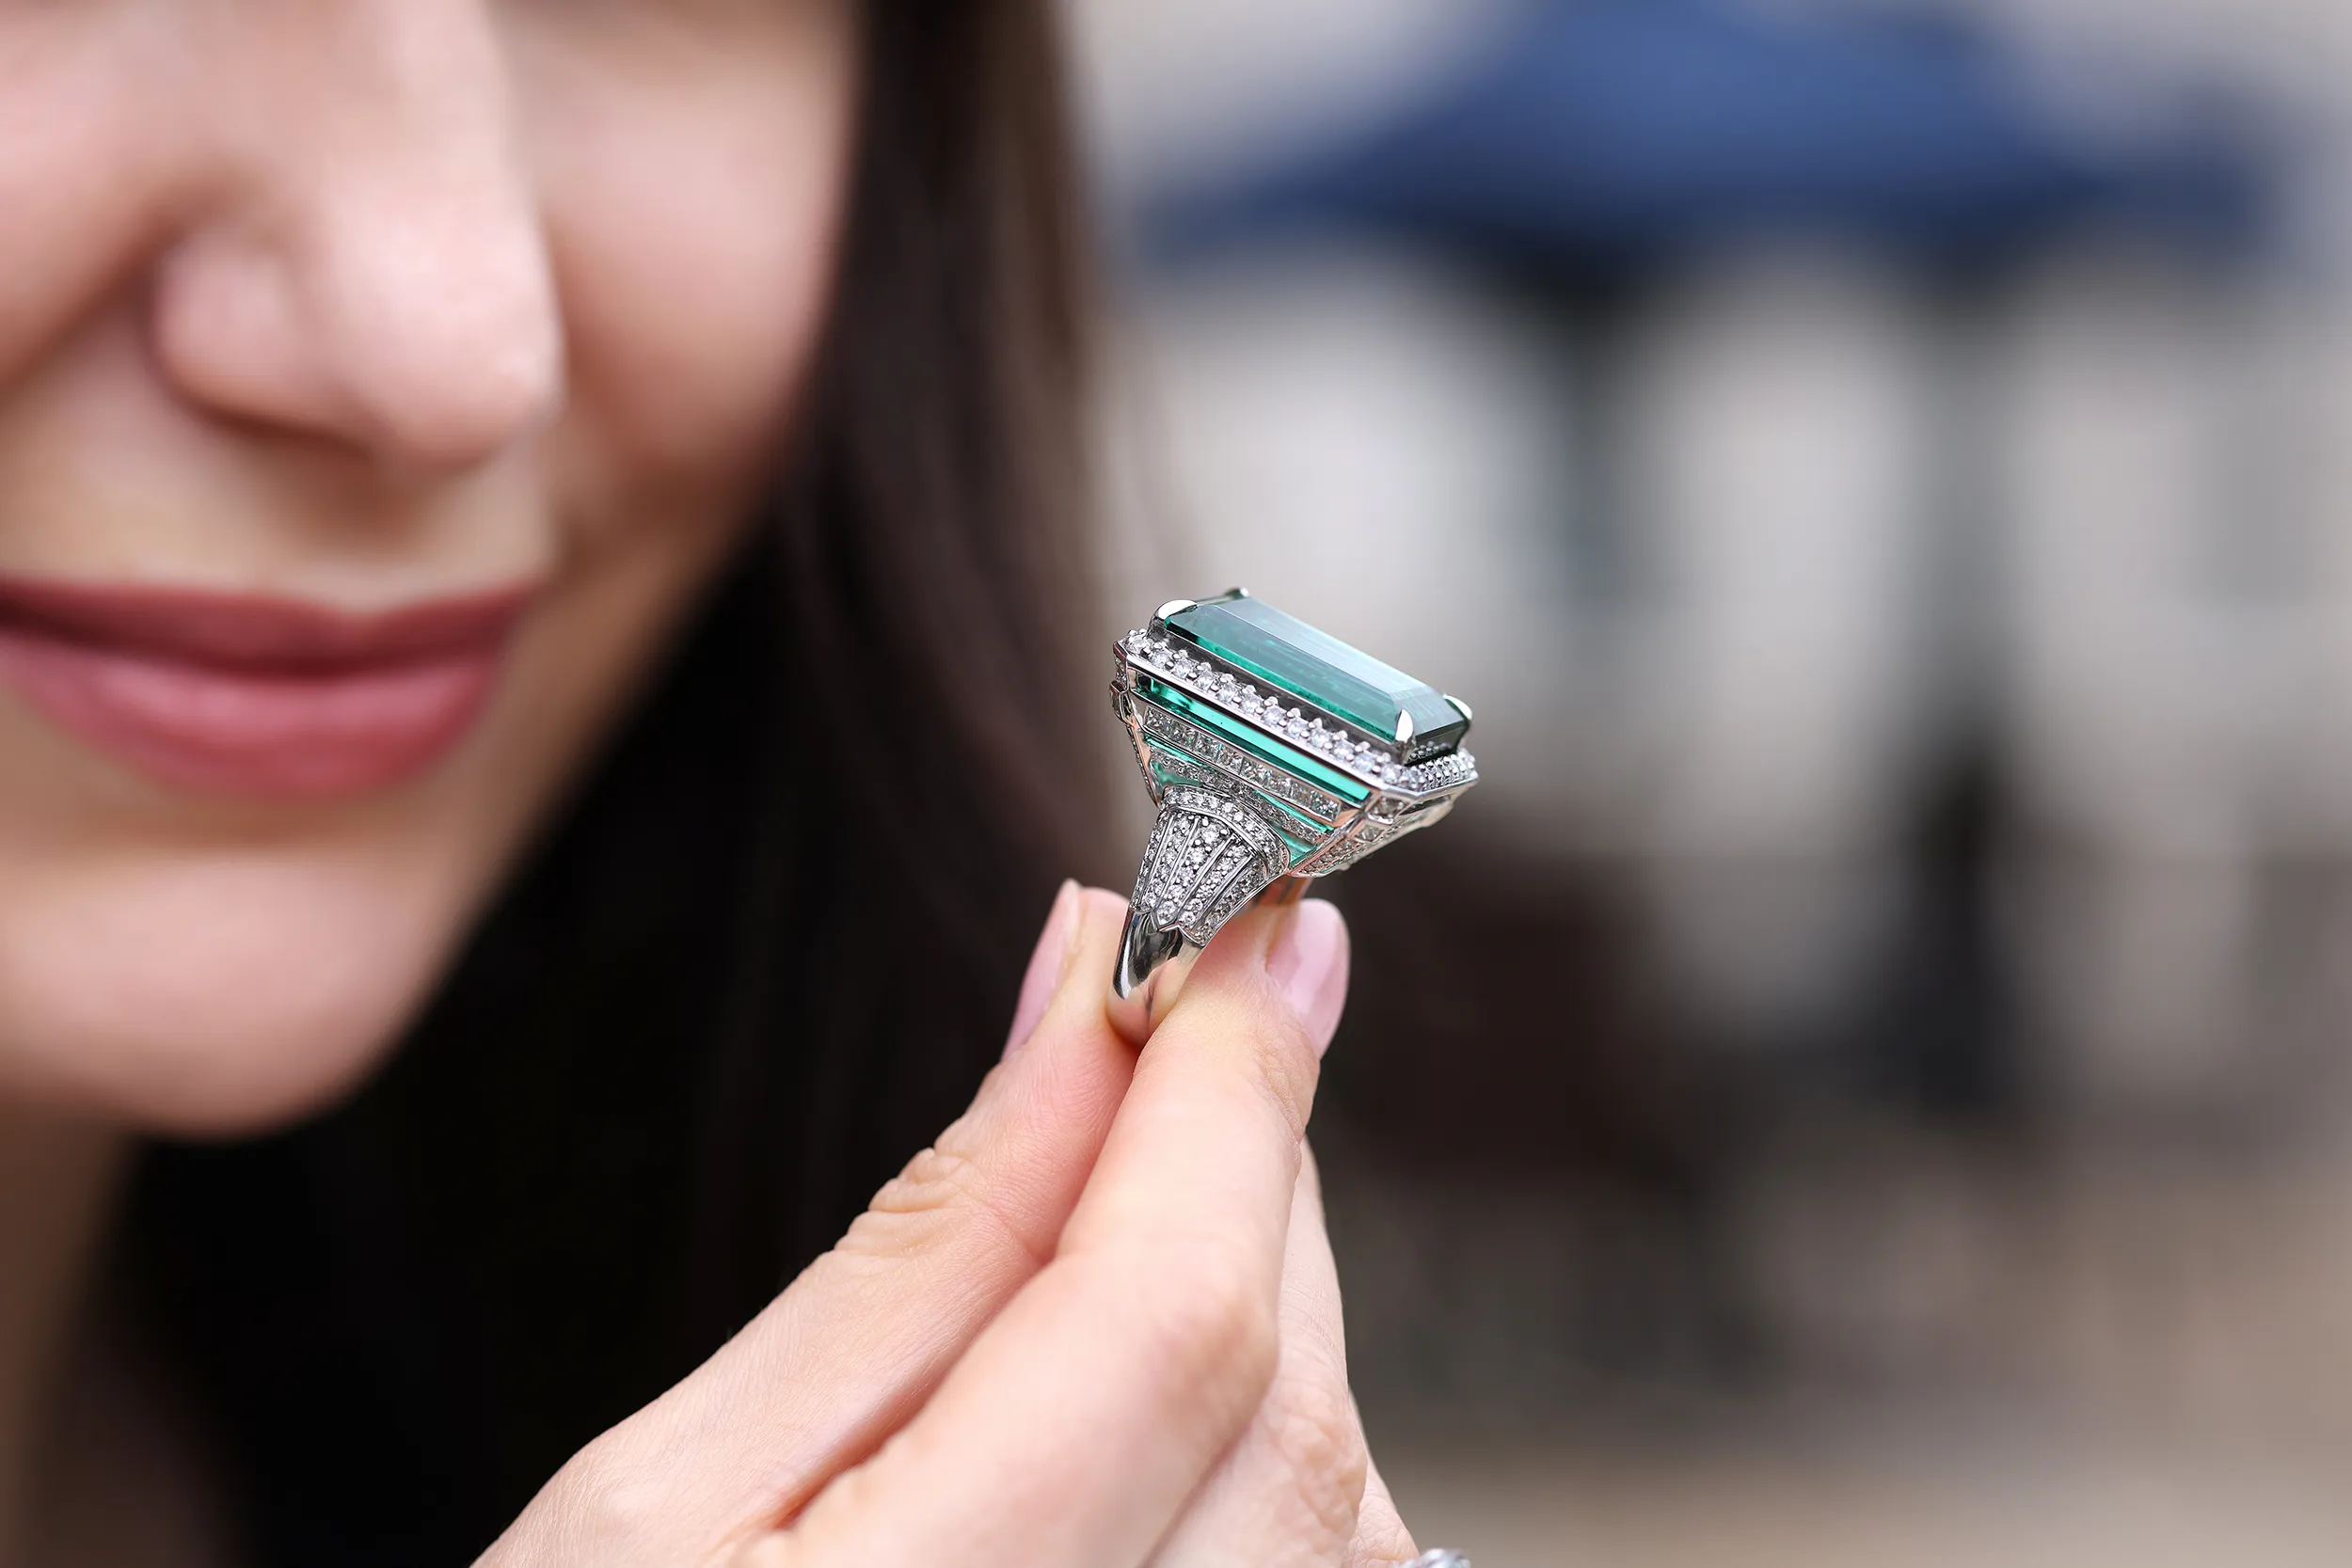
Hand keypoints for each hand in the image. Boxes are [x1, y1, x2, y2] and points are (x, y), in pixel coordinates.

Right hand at [478, 882, 1420, 1566]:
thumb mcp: (659, 1502)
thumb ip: (920, 1250)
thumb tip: (1085, 994)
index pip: (1172, 1312)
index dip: (1235, 1088)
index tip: (1265, 913)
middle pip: (1282, 1385)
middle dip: (1247, 1167)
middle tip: (1190, 1019)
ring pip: (1337, 1485)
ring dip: (1265, 1301)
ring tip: (1139, 1210)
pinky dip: (1274, 1442)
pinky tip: (1164, 1390)